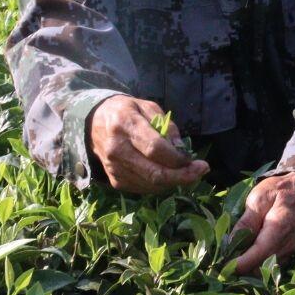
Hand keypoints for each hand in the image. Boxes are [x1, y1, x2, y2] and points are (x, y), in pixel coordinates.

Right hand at [87, 94, 208, 193]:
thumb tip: (181, 149)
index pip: (155, 149)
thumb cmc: (127, 111)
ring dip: (174, 182)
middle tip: (201, 172)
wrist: (94, 123)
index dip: (178, 159)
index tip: (196, 160)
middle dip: (182, 176)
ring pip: (150, 184)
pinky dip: (160, 185)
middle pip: (154, 173)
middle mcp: (117, 149)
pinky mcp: (115, 180)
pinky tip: (170, 176)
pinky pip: (143, 188)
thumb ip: (166, 125)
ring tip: (189, 173)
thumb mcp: (147, 106)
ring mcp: (114, 167)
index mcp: (125, 125)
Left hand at [227, 171, 294, 275]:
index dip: (242, 263)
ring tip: (230, 260)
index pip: (260, 252)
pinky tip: (242, 258)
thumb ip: (245, 222)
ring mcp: (288, 252)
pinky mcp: (285, 257)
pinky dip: (254, 267)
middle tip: (220, 264)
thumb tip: (230, 244)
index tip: (223, 267)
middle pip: (262, 267)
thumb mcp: (257, 200)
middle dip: (241, 270)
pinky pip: (267, 269)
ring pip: (264, 271)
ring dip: (246, 270)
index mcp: (280, 227)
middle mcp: (287, 244)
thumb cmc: (274, 193)